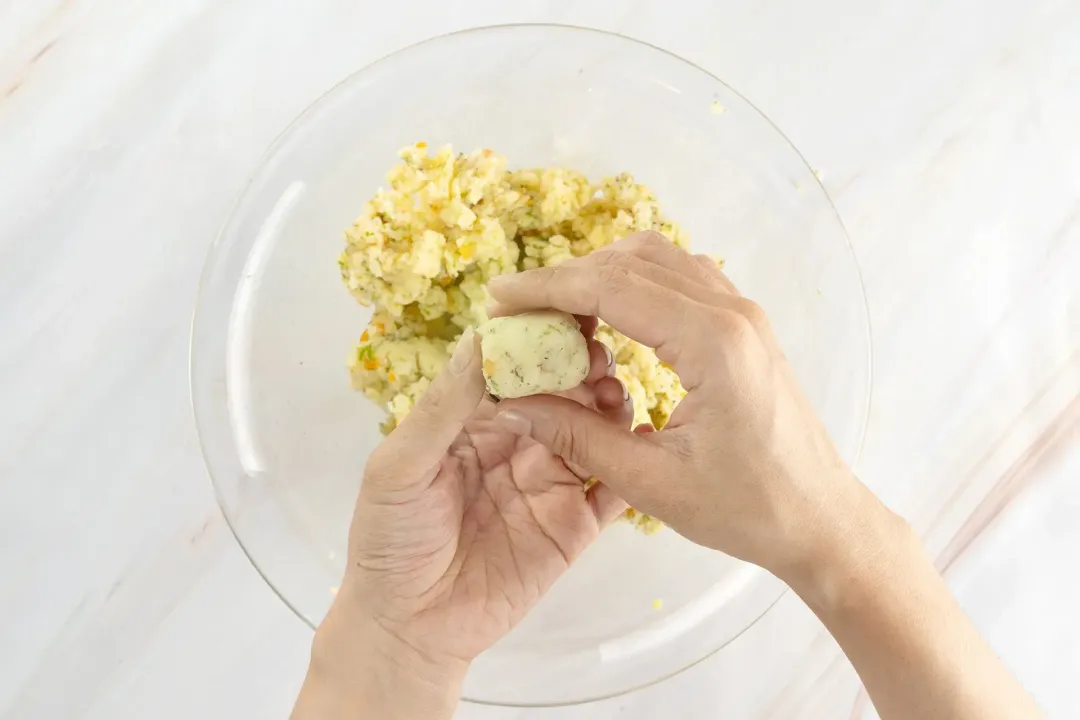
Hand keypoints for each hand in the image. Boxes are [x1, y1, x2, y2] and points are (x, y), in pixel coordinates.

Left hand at [297, 320, 630, 718]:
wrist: (408, 627)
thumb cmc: (389, 541)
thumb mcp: (400, 467)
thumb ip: (443, 408)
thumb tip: (483, 339)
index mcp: (474, 423)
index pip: (514, 370)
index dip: (538, 343)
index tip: (564, 316)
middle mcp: (519, 444)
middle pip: (562, 394)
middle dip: (582, 369)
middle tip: (599, 354)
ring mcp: (550, 484)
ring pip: (594, 433)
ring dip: (609, 409)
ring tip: (615, 394)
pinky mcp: (574, 525)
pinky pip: (611, 492)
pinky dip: (632, 467)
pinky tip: (644, 444)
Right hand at [487, 231, 874, 580]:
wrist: (820, 518)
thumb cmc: (745, 509)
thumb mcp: (649, 482)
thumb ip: (575, 435)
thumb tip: (509, 402)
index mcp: (713, 343)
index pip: (611, 286)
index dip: (546, 288)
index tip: (498, 300)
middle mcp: (732, 312)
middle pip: (631, 260)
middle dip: (566, 278)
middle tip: (518, 312)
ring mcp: (744, 313)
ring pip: (658, 259)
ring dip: (601, 275)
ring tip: (556, 315)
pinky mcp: (745, 325)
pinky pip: (681, 278)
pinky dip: (635, 285)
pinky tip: (608, 320)